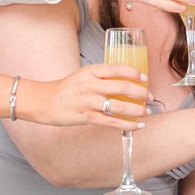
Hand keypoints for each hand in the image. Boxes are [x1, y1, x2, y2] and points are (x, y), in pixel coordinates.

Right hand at [29, 64, 148, 127]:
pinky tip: (137, 126)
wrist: (44, 102)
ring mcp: (89, 101)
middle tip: (150, 96)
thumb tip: (123, 80)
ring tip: (146, 111)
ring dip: (137, 109)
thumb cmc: (65, 89)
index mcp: (91, 71)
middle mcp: (91, 85)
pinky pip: (112, 121)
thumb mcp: (82, 75)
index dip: (135, 73)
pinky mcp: (87, 116)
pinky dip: (127, 124)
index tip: (145, 78)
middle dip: (141, 92)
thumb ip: (100, 76)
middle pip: (123, 86)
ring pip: (120, 105)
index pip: (118, 68)